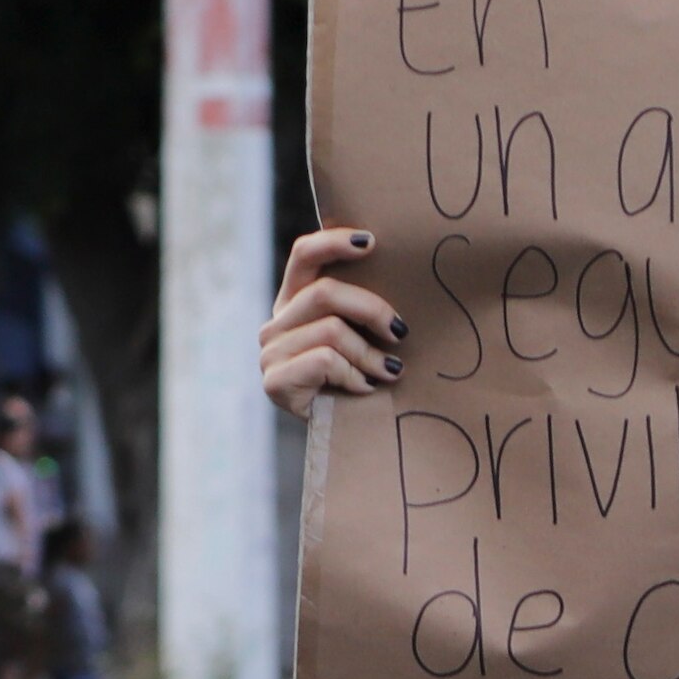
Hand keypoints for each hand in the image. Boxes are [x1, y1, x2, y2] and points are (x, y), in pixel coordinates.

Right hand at [260, 227, 402, 415]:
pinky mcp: (275, 381)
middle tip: (401, 333)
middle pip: (326, 293)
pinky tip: (364, 389)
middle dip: (373, 311)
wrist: (350, 436)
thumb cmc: (366, 381)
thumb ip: (367, 308)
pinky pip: (325, 361)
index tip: (372, 242)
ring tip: (387, 373)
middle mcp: (278, 322)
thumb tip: (408, 273)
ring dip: (369, 355)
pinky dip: (355, 376)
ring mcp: (271, 351)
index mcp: (296, 302)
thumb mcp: (367, 337)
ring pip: (331, 331)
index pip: (304, 255)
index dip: (334, 242)